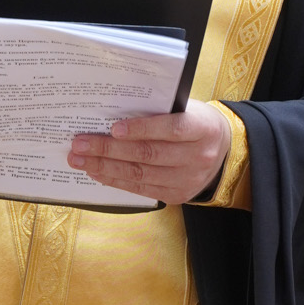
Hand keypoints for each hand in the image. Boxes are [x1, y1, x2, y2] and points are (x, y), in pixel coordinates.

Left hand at [68, 100, 231, 206]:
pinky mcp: (177, 195)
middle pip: (148, 154)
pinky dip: (115, 180)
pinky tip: (96, 172)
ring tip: (79, 159)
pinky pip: (141, 189)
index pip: (171, 129)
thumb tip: (112, 113)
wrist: (223, 151)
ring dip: (105, 167)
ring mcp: (188, 179)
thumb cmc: (195, 123)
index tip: (113, 127)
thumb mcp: (186, 109)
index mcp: (203, 128)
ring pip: (140, 174)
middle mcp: (198, 157)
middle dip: (109, 149)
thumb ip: (158, 111)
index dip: (142, 129)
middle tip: (79, 144)